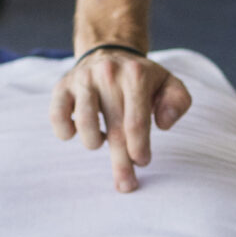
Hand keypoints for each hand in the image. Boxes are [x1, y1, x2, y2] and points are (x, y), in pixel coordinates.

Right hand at [49, 49, 192, 192]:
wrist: (109, 51)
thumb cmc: (141, 78)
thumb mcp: (168, 82)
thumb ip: (178, 101)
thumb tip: (163, 124)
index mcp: (136, 75)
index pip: (136, 122)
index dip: (139, 148)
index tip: (143, 162)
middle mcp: (108, 74)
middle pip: (114, 129)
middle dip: (121, 163)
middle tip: (127, 185)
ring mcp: (83, 80)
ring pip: (85, 123)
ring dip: (94, 143)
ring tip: (101, 141)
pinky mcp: (62, 86)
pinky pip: (57, 116)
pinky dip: (65, 131)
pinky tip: (77, 133)